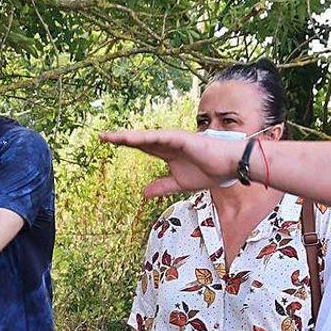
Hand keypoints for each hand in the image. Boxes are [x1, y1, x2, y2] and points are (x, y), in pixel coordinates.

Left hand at [99, 130, 247, 196]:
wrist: (229, 167)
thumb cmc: (208, 171)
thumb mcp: (178, 184)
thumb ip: (161, 186)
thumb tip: (143, 194)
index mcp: (165, 152)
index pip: (141, 146)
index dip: (124, 144)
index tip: (107, 142)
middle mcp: (167, 143)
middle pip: (139, 139)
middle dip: (121, 138)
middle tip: (101, 136)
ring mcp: (174, 139)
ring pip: (147, 137)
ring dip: (130, 136)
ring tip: (112, 136)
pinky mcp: (183, 139)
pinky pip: (163, 137)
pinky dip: (149, 137)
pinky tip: (135, 138)